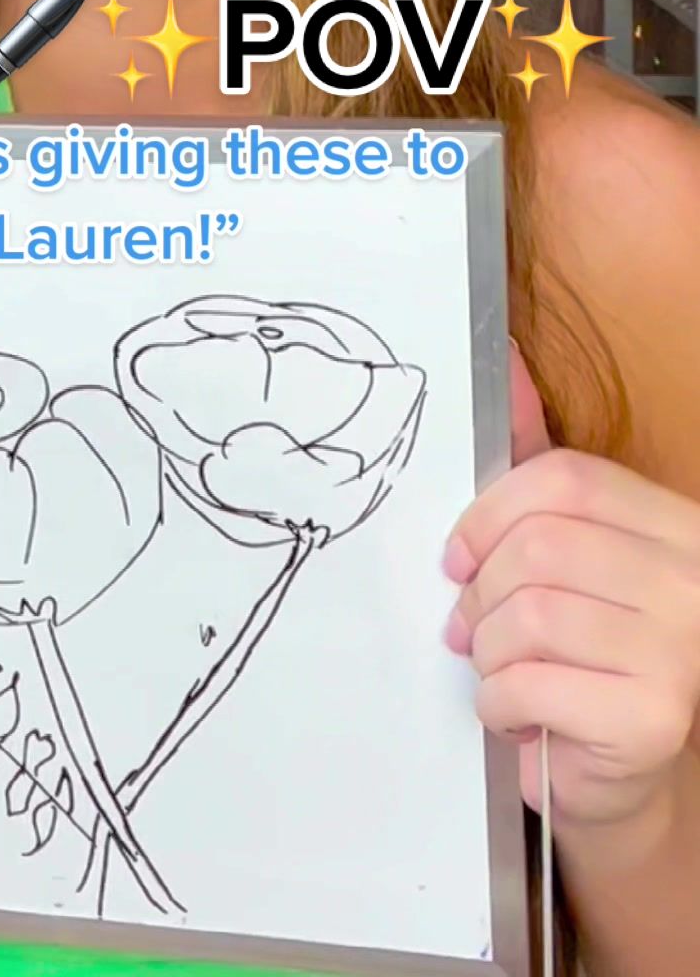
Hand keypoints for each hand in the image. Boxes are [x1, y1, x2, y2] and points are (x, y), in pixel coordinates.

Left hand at [443, 345, 699, 826]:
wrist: (617, 774)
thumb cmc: (583, 650)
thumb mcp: (563, 545)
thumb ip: (535, 459)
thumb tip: (502, 361)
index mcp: (674, 525)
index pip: (566, 480)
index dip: (491, 512)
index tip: (458, 554)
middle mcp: (691, 580)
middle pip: (542, 545)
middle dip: (483, 590)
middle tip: (471, 626)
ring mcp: (682, 649)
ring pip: (531, 614)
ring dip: (488, 651)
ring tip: (499, 670)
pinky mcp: (653, 716)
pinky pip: (531, 682)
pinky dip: (499, 701)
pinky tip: (516, 712)